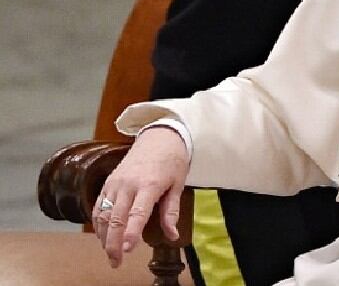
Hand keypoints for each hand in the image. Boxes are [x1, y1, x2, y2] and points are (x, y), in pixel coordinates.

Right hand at [93, 126, 189, 267]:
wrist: (158, 137)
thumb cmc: (172, 161)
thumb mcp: (178, 184)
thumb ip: (171, 211)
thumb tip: (173, 236)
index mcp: (149, 185)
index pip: (137, 213)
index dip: (132, 232)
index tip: (128, 250)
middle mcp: (128, 185)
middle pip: (116, 218)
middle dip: (114, 243)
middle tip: (116, 262)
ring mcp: (115, 183)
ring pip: (104, 215)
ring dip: (104, 237)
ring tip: (110, 254)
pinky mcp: (108, 183)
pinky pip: (99, 206)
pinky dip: (98, 224)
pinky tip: (102, 237)